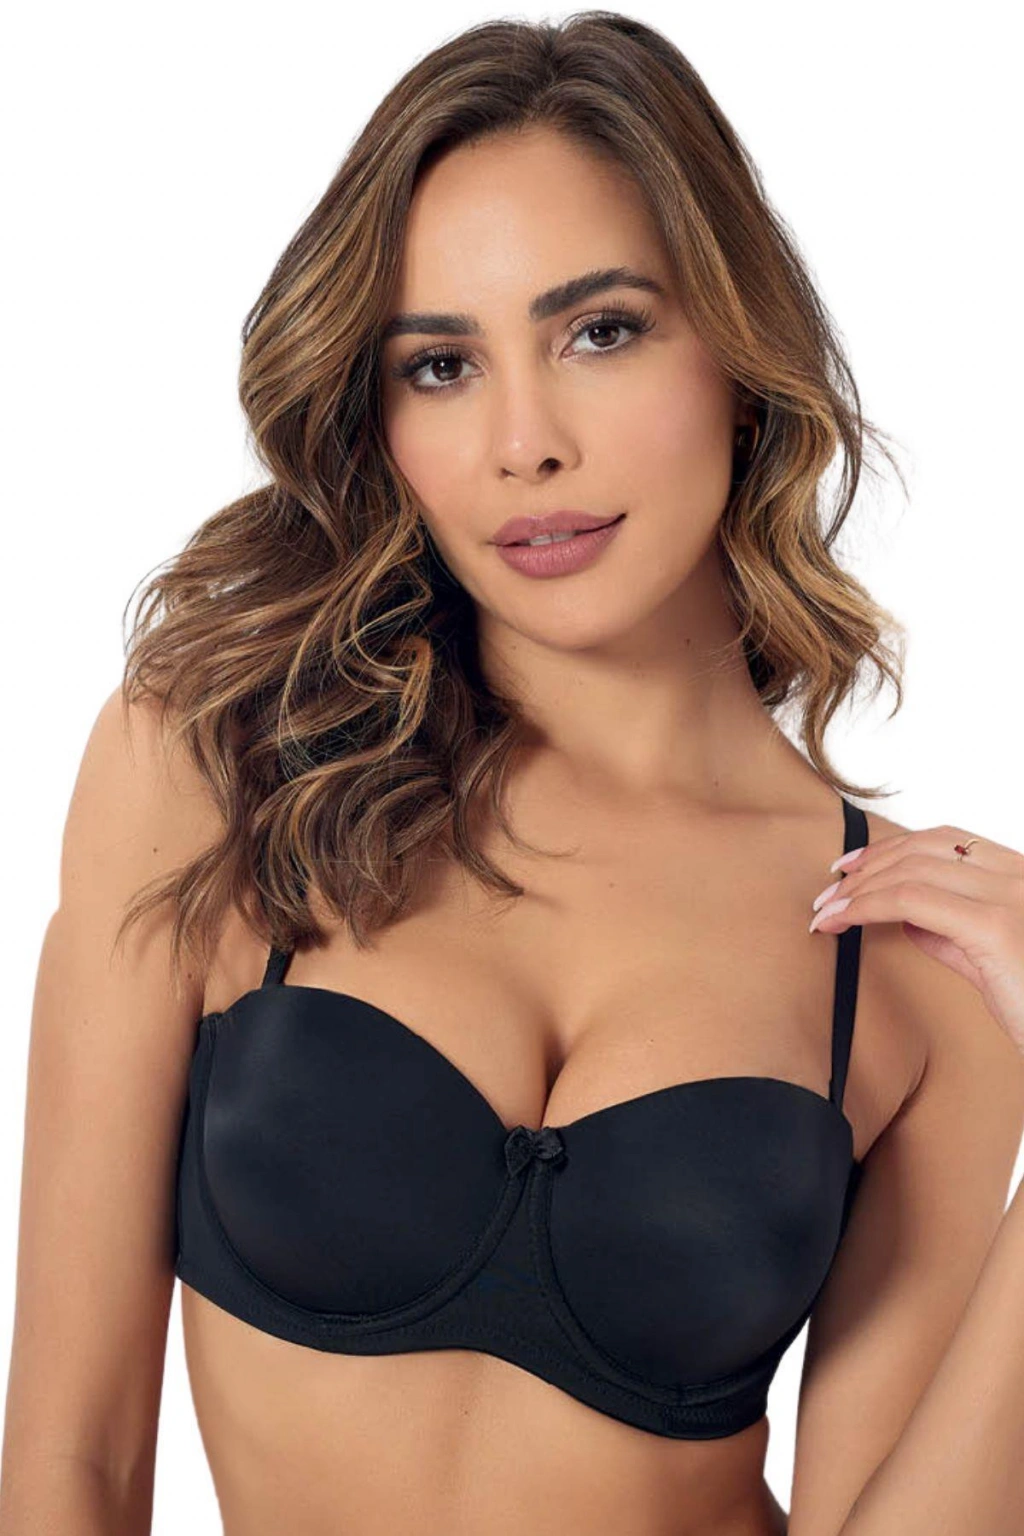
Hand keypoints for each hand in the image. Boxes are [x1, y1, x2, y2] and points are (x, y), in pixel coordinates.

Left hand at [809, 822, 1023, 1055]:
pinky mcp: (996, 928)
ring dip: (858, 889)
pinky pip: (912, 902)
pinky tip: (842, 921)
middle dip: (866, 867)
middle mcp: (1020, 876)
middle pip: (923, 849)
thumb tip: (907, 916)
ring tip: (825, 912)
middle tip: (827, 893)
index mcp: (1022, 875)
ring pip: (912, 871)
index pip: (946, 839)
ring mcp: (1010, 897)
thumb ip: (953, 933)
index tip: (851, 867)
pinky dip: (866, 907)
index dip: (892, 847)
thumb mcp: (991, 961)